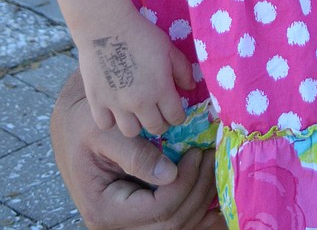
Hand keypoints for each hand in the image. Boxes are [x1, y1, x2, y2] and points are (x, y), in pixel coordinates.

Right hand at [51, 71, 222, 229]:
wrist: (73, 128)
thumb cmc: (84, 124)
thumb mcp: (104, 132)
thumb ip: (135, 154)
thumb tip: (170, 173)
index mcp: (104, 208)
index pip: (158, 208)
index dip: (185, 183)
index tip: (197, 152)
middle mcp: (116, 224)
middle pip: (172, 222)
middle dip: (198, 190)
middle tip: (211, 155)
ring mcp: (129, 222)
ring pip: (177, 224)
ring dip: (201, 198)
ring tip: (212, 165)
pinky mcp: (139, 213)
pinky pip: (173, 218)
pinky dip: (196, 209)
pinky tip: (214, 195)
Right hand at [77, 9, 194, 136]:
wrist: (106, 27)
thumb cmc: (141, 34)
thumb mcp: (169, 48)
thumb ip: (182, 70)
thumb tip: (191, 88)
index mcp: (161, 88)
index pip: (175, 117)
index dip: (178, 116)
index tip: (176, 112)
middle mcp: (140, 102)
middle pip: (155, 128)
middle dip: (161, 122)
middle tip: (158, 113)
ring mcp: (117, 104)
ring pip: (131, 131)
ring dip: (137, 124)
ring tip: (137, 113)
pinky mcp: (97, 101)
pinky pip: (105, 124)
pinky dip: (111, 120)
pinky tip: (115, 109)